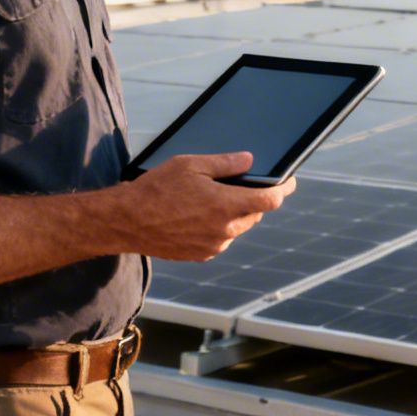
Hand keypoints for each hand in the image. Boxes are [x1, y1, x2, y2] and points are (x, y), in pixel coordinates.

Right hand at [112, 152, 294, 261]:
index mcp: (226, 205)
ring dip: (235, 214)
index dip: (284, 189)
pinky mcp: (201, 255)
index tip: (290, 182)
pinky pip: (222, 239)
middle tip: (241, 185)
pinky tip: (200, 215)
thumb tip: (249, 160)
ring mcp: (214, 245)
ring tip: (213, 199)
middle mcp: (225, 230)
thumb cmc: (156, 189)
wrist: (126, 221)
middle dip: (254, 199)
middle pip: (255, 213)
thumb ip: (225, 163)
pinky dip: (220, 227)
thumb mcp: (190, 165)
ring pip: (238, 228)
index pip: (270, 200)